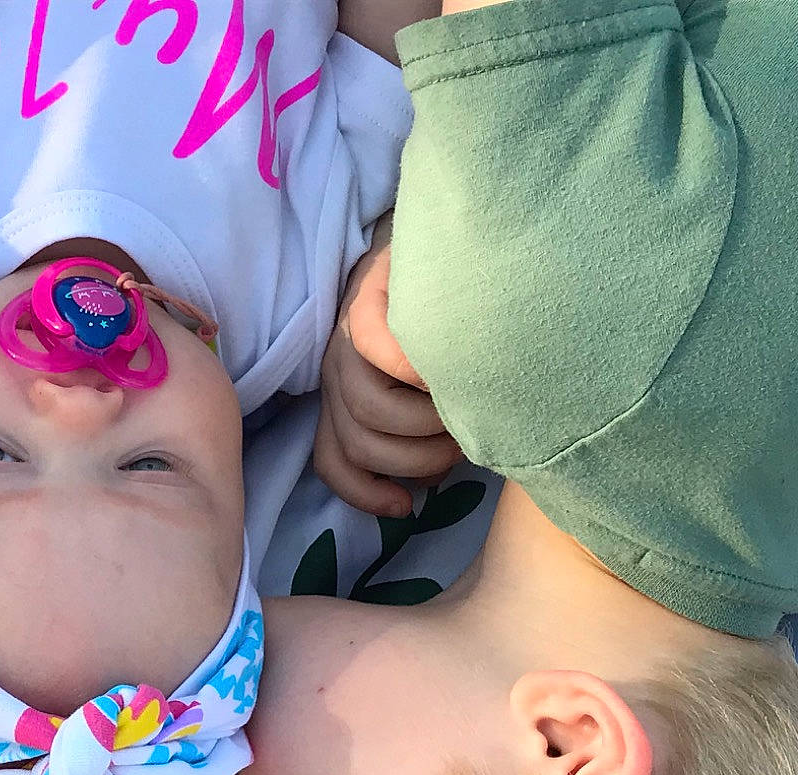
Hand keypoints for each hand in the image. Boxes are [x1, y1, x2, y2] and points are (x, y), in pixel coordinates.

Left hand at [313, 228, 462, 517]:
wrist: (458, 245)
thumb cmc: (460, 332)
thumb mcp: (434, 394)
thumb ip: (419, 432)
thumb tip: (425, 489)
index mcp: (347, 400)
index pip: (334, 461)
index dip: (364, 494)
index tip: (404, 507)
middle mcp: (337, 373)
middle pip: (361, 445)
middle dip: (418, 458)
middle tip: (461, 437)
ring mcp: (345, 338)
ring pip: (370, 413)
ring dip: (426, 424)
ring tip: (463, 404)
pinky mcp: (363, 300)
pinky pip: (379, 349)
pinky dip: (413, 368)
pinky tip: (444, 367)